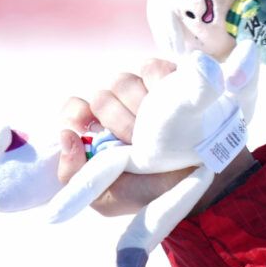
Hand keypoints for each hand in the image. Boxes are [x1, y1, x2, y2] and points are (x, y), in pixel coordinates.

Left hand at [58, 59, 256, 218]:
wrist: (200, 184)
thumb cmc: (151, 192)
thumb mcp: (106, 197)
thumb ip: (73, 175)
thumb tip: (65, 136)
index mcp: (98, 133)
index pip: (74, 108)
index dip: (77, 114)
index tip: (87, 127)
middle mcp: (117, 110)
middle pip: (101, 95)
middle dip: (117, 120)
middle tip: (135, 142)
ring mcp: (142, 93)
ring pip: (123, 81)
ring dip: (139, 107)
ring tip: (156, 131)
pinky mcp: (168, 79)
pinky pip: (152, 69)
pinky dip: (159, 84)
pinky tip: (170, 106)